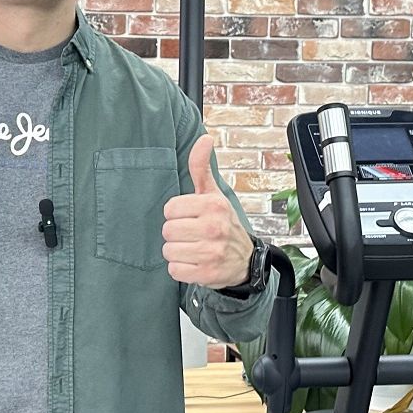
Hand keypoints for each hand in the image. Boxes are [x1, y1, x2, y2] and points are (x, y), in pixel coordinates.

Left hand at [163, 135, 252, 287]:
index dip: (177, 215)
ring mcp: (211, 252)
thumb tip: (205, 138)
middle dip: (176, 234)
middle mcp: (214, 227)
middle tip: (193, 235)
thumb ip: (201, 168)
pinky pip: (174, 270)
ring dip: (178, 252)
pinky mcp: (207, 273)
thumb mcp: (213, 194)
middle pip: (167, 231)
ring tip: (194, 249)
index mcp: (213, 205)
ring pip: (169, 251)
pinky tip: (195, 263)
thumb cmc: (223, 223)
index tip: (191, 218)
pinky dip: (181, 269)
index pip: (170, 209)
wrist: (245, 260)